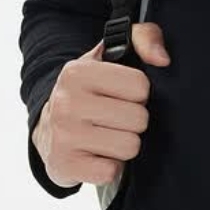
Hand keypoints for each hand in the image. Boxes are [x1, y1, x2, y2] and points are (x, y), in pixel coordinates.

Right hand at [32, 20, 171, 189]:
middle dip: (134, 121)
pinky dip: (110, 167)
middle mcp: (66, 102)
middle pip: (138, 119)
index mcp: (77, 72)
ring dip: (124, 144)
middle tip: (115, 119)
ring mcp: (63, 136)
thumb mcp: (109, 57)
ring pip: (129, 146)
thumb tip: (162, 59)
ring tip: (107, 136)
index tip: (122, 95)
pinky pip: (112, 172)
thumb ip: (144, 38)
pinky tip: (97, 155)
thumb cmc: (88, 92)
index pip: (140, 85)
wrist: (47, 130)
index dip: (139, 93)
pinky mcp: (65, 165)